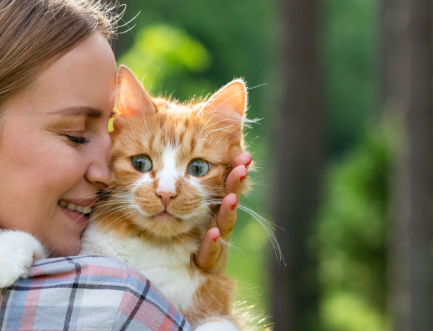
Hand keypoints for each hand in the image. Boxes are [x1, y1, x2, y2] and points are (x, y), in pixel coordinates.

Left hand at [194, 152, 251, 273]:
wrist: (191, 277)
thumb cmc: (190, 238)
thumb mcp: (188, 211)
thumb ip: (189, 189)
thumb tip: (194, 156)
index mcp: (215, 207)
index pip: (226, 185)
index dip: (234, 170)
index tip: (243, 156)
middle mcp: (219, 222)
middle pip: (230, 200)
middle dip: (235, 184)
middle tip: (242, 167)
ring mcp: (217, 242)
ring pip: (224, 224)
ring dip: (228, 210)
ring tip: (231, 198)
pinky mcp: (209, 261)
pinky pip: (210, 251)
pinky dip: (211, 242)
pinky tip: (212, 232)